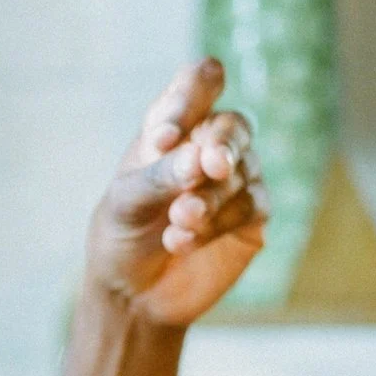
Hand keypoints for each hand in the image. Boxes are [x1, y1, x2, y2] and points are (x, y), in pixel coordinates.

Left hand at [84, 58, 268, 327]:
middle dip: (220, 146)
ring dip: (209, 197)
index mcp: (173, 124)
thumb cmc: (123, 233)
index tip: (165, 139)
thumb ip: (160, 176)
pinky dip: (219, 222)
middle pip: (233, 125)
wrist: (132, 293)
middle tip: (206, 167)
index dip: (192, 97)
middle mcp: (209, 144)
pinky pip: (252, 206)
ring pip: (242, 171)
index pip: (198, 82)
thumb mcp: (126, 202)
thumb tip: (204, 159)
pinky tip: (182, 241)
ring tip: (178, 222)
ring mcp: (235, 179)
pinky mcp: (251, 217)